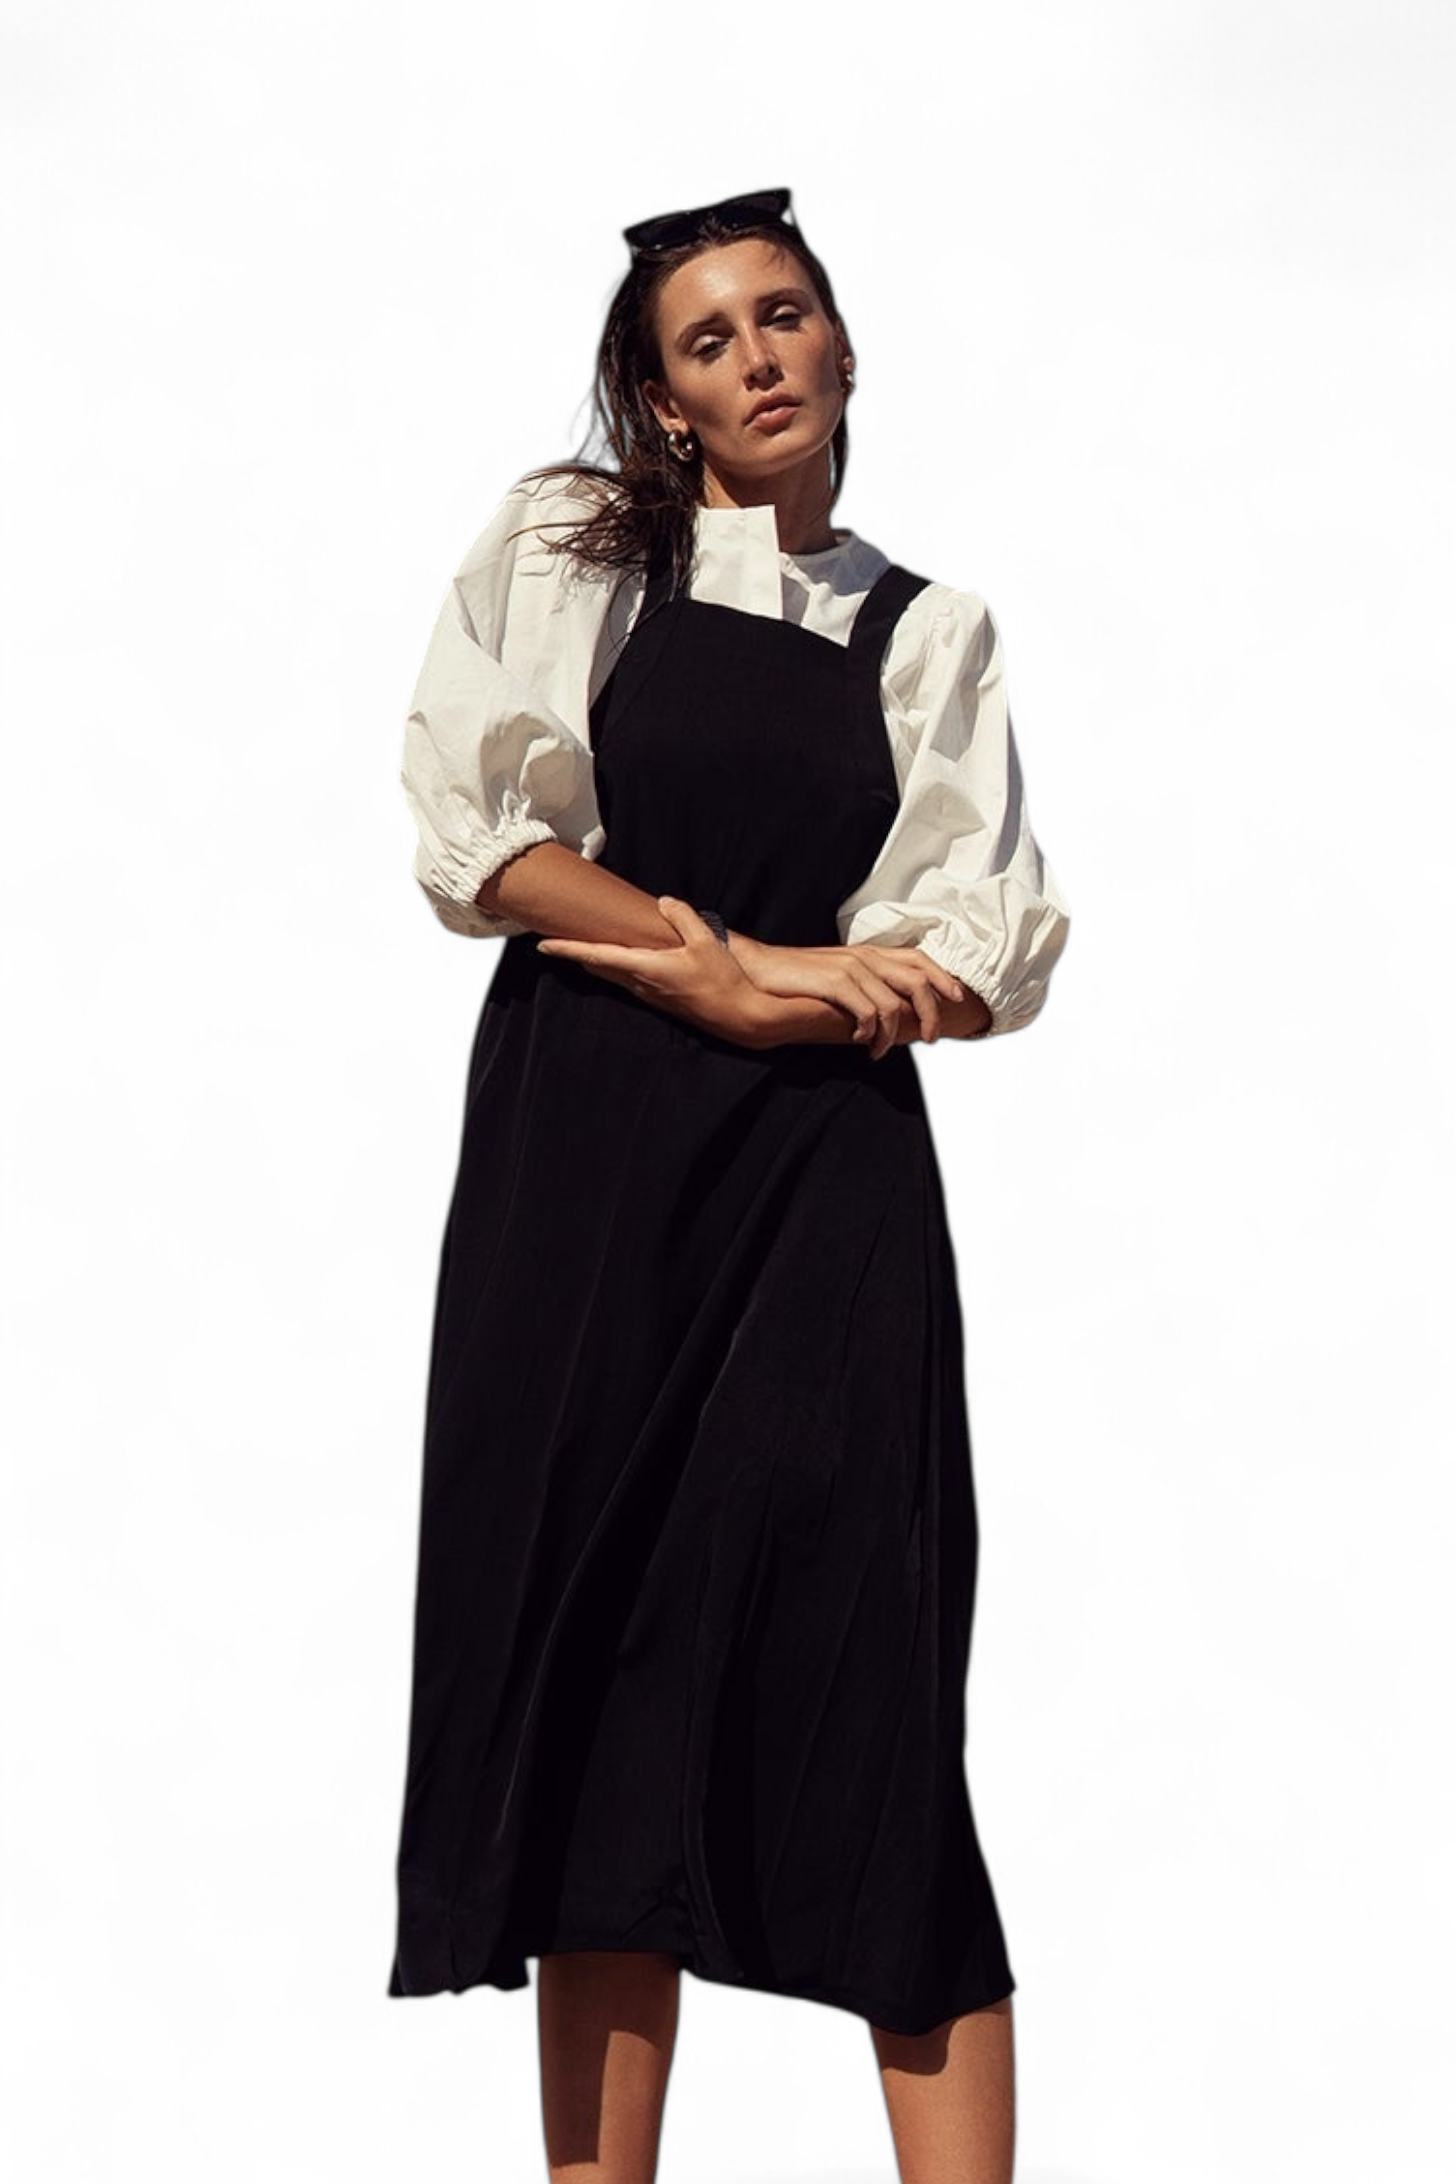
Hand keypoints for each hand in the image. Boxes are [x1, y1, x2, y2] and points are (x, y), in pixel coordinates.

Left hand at [535, 897, 767, 1046]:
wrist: (740, 1018)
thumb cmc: (724, 980)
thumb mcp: (706, 942)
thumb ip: (683, 918)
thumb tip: (664, 902)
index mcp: (646, 967)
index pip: (596, 956)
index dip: (567, 949)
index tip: (543, 945)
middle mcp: (642, 984)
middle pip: (598, 967)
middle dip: (575, 953)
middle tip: (555, 941)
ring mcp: (650, 995)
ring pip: (612, 975)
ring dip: (595, 961)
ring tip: (580, 947)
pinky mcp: (661, 1000)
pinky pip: (628, 981)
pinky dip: (615, 968)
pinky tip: (620, 962)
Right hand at [730, 934, 967, 1058]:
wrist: (758, 973)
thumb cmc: (796, 980)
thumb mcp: (836, 978)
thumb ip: (863, 988)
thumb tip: (885, 1014)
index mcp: (867, 953)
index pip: (918, 959)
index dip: (942, 977)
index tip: (958, 997)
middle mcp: (865, 957)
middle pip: (917, 980)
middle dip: (931, 1011)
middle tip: (931, 1037)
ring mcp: (851, 968)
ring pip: (893, 1004)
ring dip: (892, 1035)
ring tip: (879, 1052)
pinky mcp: (835, 981)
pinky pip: (868, 1010)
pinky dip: (870, 1031)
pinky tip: (860, 1041)